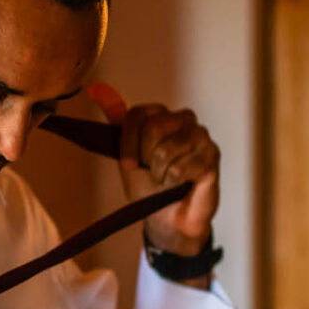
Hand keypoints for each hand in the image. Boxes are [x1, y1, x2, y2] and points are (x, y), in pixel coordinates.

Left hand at [88, 83, 219, 256]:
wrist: (170, 219)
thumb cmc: (150, 188)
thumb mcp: (127, 156)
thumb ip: (117, 123)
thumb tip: (96, 88)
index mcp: (161, 116)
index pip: (138, 114)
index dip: (128, 142)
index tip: (127, 165)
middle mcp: (183, 120)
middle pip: (153, 129)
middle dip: (146, 160)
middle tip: (154, 174)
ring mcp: (200, 136)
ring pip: (166, 150)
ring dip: (160, 174)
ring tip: (168, 181)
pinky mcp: (212, 154)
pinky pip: (181, 167)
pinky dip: (174, 183)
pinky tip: (182, 185)